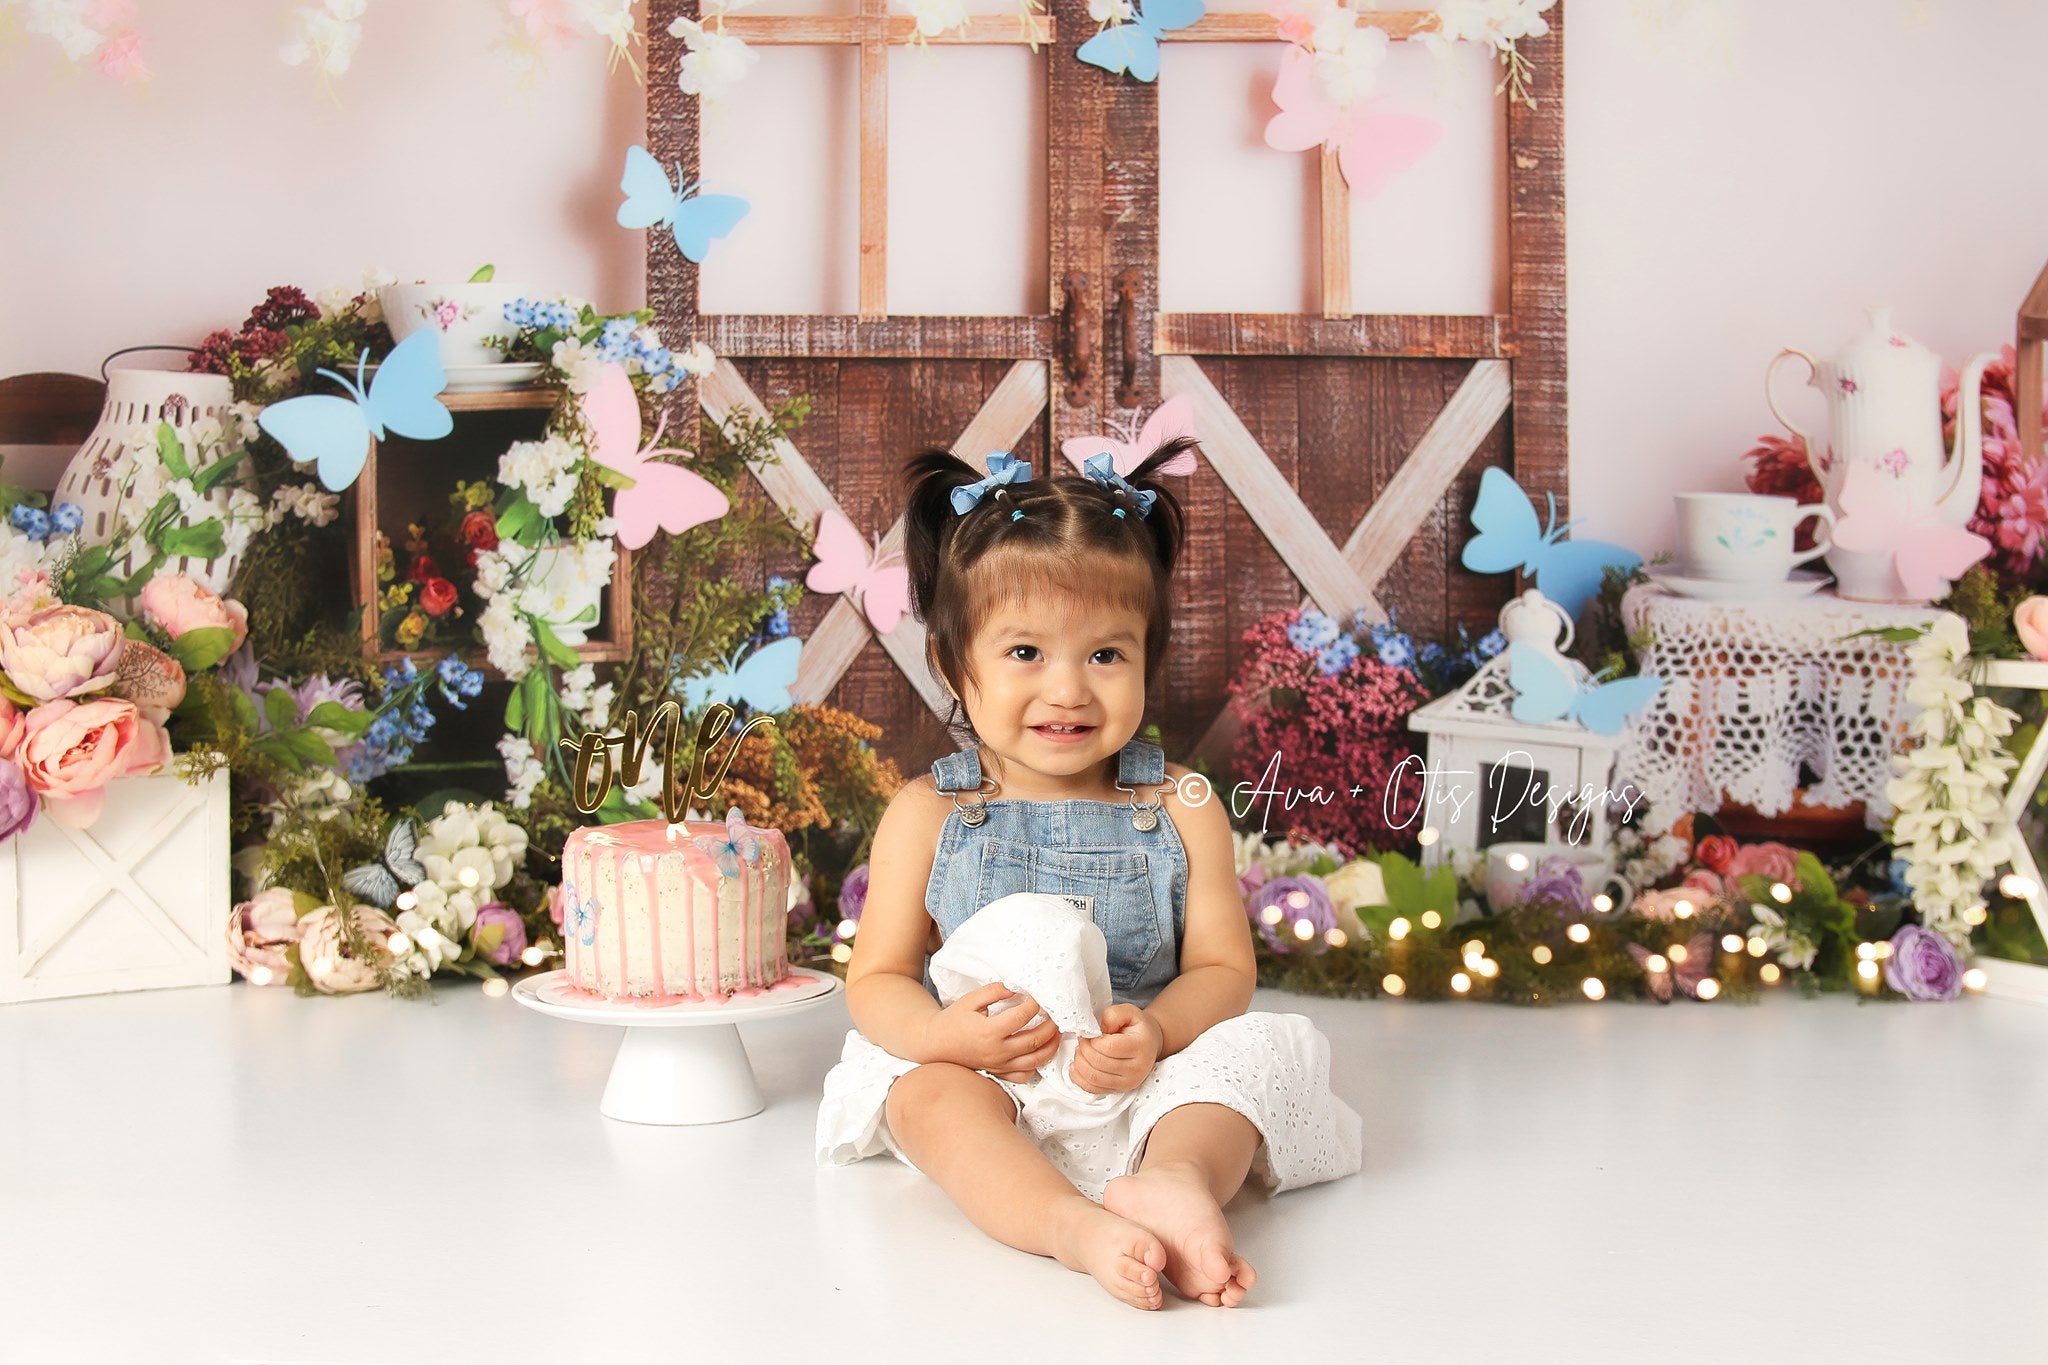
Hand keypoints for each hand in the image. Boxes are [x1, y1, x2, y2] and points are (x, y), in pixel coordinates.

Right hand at [921, 983, 1061, 1081]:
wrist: (936, 1044)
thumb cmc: (953, 1020)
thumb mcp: (971, 1000)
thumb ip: (994, 991)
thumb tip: (1016, 988)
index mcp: (990, 1031)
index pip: (1022, 1016)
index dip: (1035, 1004)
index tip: (1039, 996)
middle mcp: (997, 1051)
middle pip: (1035, 1040)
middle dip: (1052, 1026)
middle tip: (1057, 1014)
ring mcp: (999, 1065)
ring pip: (1035, 1060)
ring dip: (1051, 1046)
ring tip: (1057, 1033)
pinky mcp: (999, 1072)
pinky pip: (1024, 1075)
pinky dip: (1036, 1066)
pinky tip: (1039, 1052)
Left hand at [1071, 1003, 1163, 1094]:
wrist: (1149, 1044)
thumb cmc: (1137, 1027)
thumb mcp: (1129, 1011)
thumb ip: (1113, 1015)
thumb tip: (1097, 1030)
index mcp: (1140, 1046)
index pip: (1108, 1047)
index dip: (1092, 1040)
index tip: (1087, 1033)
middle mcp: (1137, 1068)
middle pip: (1099, 1063)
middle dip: (1083, 1050)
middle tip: (1082, 1040)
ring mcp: (1129, 1082)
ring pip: (1094, 1078)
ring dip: (1080, 1063)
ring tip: (1080, 1051)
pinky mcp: (1120, 1090)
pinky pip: (1093, 1089)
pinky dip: (1080, 1078)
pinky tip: (1077, 1066)